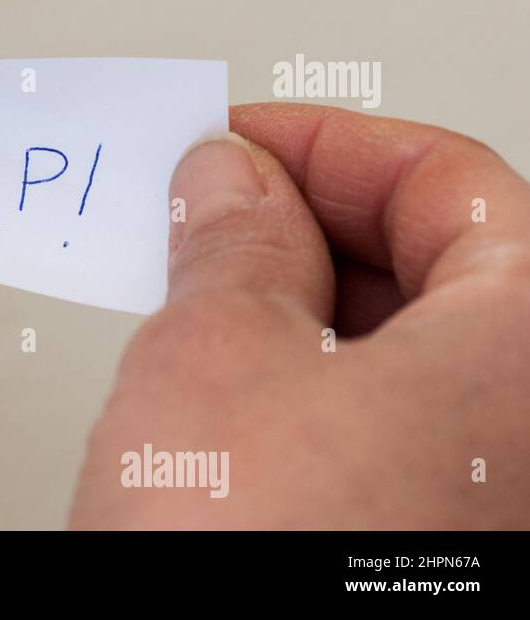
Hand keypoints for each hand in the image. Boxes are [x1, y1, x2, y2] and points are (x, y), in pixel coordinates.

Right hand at [70, 103, 529, 528]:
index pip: (451, 183)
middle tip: (207, 212)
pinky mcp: (414, 536)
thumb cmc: (251, 556)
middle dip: (304, 228)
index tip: (238, 140)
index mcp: (526, 350)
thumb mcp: (217, 352)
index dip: (323, 145)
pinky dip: (304, 391)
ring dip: (295, 311)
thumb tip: (231, 180)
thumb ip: (234, 238)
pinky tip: (224, 398)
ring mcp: (478, 497)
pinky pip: (378, 431)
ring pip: (402, 356)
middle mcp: (524, 432)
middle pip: (438, 270)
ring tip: (199, 304)